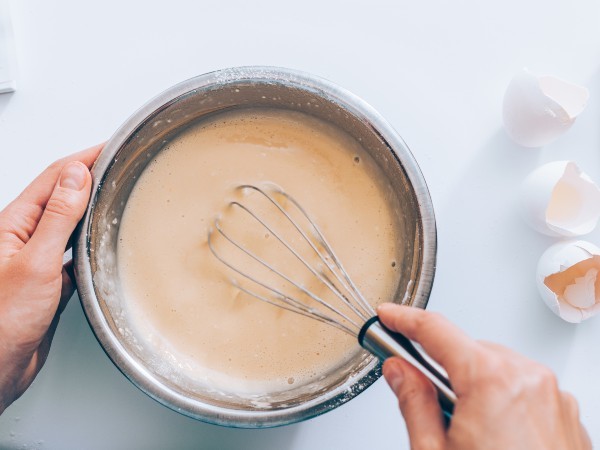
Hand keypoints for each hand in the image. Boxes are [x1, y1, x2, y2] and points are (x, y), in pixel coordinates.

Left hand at [0, 145, 101, 413]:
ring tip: (113, 193)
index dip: (84, 158)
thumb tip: (76, 176)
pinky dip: (91, 241)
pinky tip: (101, 242)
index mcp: (15, 224)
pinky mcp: (49, 282)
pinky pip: (74, 252)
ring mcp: (37, 259)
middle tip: (117, 162)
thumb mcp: (35, 262)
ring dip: (91, 206)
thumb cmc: (1, 321)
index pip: (55, 178)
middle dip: (89, 175)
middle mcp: (25, 238)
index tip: (110, 146)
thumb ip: (57, 218)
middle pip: (62, 195)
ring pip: (69, 223)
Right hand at [378, 303, 590, 449]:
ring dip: (475, 385)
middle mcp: (528, 379)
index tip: (390, 316)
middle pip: (470, 350)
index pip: (436, 331)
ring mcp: (553, 396)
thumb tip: (400, 371)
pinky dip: (504, 400)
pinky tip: (497, 439)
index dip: (406, 320)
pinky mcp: (566, 415)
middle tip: (430, 405)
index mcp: (491, 381)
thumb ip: (413, 403)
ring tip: (470, 435)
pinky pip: (524, 389)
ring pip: (498, 368)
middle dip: (445, 368)